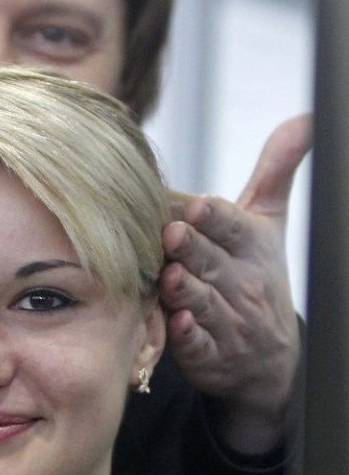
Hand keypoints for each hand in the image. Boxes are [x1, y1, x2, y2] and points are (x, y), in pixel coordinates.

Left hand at [160, 114, 312, 452]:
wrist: (267, 356)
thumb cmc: (255, 277)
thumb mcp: (269, 224)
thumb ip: (276, 172)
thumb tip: (305, 118)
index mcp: (252, 248)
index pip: (233, 227)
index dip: (215, 217)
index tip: (197, 205)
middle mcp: (242, 285)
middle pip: (213, 263)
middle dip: (194, 248)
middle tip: (171, 233)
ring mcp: (227, 323)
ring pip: (204, 304)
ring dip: (187, 291)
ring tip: (170, 276)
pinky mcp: (209, 356)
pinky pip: (198, 346)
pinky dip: (187, 338)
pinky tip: (175, 324)